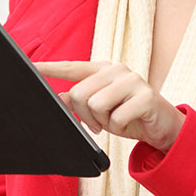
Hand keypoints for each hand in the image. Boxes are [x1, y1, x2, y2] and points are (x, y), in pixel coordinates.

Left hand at [35, 61, 185, 151]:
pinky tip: (129, 123)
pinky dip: (119, 128)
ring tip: (116, 120)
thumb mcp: (100, 111)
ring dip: (103, 121)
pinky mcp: (145, 95)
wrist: (162, 126)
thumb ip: (80, 102)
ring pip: (96, 104)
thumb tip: (60, 97)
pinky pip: (116, 117)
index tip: (32, 67)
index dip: (51, 68)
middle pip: (80, 93)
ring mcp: (132, 80)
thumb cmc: (129, 115)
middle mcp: (116, 69)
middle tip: (100, 122)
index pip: (73, 67)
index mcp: (103, 70)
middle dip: (86, 115)